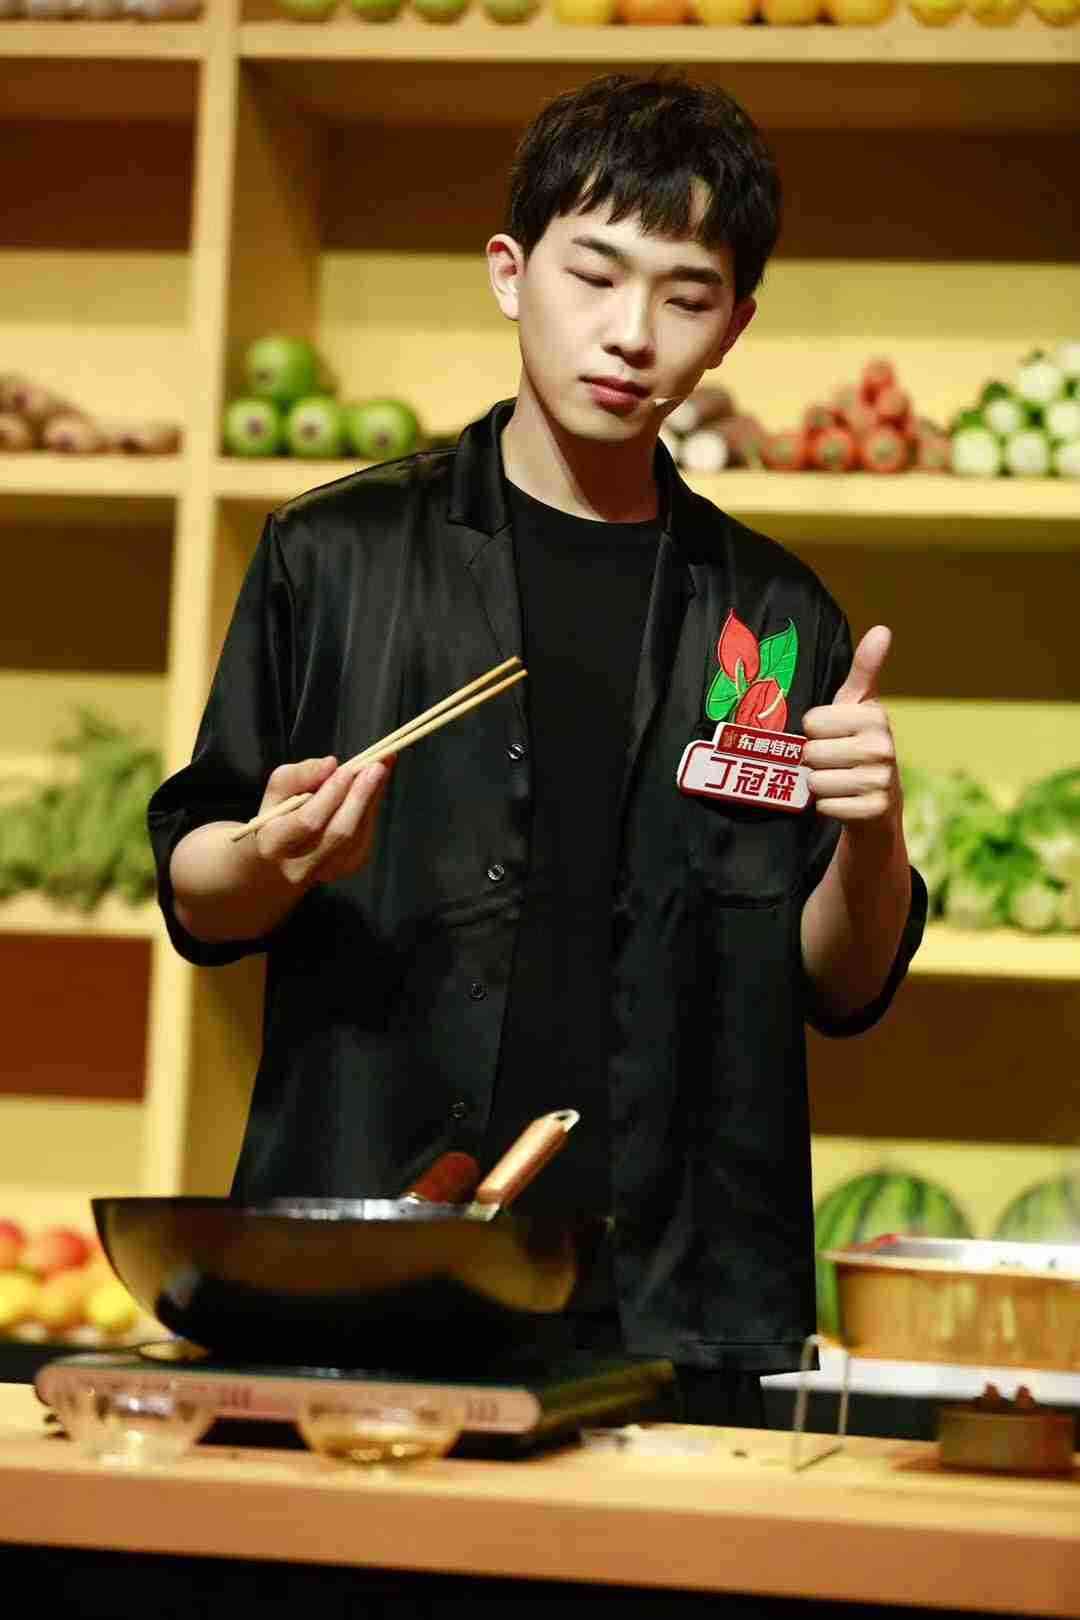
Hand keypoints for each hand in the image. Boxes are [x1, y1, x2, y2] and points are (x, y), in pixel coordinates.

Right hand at [252, 755, 392, 886]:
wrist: (281, 863)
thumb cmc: (277, 819)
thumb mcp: (276, 792)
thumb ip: (298, 775)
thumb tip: (330, 764)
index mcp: (275, 844)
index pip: (309, 821)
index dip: (331, 795)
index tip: (347, 769)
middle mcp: (301, 865)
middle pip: (340, 833)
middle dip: (360, 796)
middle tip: (378, 766)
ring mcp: (328, 871)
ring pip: (358, 834)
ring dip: (372, 800)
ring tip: (380, 769)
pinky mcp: (348, 868)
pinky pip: (365, 836)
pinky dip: (371, 810)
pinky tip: (373, 789)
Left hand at [802, 626, 900, 828]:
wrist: (878, 802)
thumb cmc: (857, 743)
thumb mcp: (859, 704)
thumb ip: (865, 667)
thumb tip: (883, 628)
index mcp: (875, 717)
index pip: (811, 722)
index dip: (814, 731)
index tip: (832, 734)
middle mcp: (883, 747)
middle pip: (811, 752)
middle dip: (814, 759)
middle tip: (834, 761)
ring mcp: (881, 781)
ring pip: (816, 781)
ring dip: (819, 783)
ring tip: (838, 779)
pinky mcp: (873, 810)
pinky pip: (825, 806)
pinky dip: (827, 806)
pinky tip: (843, 800)